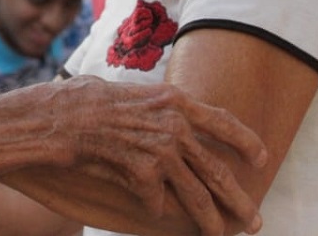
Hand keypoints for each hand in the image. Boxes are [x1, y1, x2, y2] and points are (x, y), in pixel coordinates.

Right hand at [0, 77, 266, 234]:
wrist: (57, 116)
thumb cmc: (84, 102)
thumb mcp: (130, 96)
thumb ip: (158, 111)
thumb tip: (181, 127)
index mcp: (173, 99)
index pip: (222, 120)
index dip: (244, 141)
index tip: (260, 159)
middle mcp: (174, 123)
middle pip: (217, 168)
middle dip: (237, 198)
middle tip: (254, 220)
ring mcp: (160, 148)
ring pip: (196, 194)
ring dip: (210, 219)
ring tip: (219, 234)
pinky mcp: (144, 172)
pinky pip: (158, 201)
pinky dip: (156, 209)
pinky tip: (152, 212)